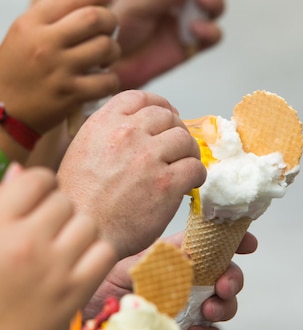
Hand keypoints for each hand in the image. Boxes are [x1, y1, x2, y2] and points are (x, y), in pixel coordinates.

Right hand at [0, 0, 120, 133]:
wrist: (3, 114)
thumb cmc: (16, 73)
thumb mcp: (22, 37)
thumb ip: (50, 20)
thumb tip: (91, 4)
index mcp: (29, 25)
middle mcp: (44, 44)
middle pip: (94, 18)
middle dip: (110, 20)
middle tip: (110, 28)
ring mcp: (59, 71)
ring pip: (106, 47)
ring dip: (113, 50)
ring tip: (106, 56)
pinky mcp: (71, 95)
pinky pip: (108, 80)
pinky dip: (111, 79)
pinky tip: (103, 80)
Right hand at [0, 164, 115, 329]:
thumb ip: (1, 204)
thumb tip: (20, 170)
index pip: (38, 179)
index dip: (40, 187)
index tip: (38, 201)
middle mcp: (28, 242)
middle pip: (65, 201)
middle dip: (58, 213)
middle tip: (48, 232)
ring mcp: (56, 267)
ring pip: (89, 224)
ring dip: (79, 232)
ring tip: (63, 248)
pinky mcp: (78, 291)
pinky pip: (105, 250)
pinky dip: (96, 254)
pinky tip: (79, 264)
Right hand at [57, 90, 205, 258]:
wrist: (83, 231)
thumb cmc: (80, 199)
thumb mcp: (82, 151)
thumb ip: (108, 134)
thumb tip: (139, 127)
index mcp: (104, 123)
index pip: (141, 98)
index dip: (160, 105)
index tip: (168, 115)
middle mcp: (127, 134)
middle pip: (167, 117)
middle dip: (175, 131)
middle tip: (177, 149)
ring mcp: (148, 157)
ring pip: (185, 140)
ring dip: (188, 153)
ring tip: (184, 166)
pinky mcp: (167, 183)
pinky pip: (195, 168)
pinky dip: (197, 175)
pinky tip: (189, 184)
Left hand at [83, 231, 257, 329]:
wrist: (85, 323)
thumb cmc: (105, 287)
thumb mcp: (133, 263)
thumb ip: (166, 254)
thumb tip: (194, 243)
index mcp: (179, 263)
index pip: (214, 250)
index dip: (236, 244)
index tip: (250, 243)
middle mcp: (188, 287)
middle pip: (227, 280)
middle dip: (233, 281)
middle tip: (222, 286)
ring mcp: (188, 315)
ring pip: (223, 311)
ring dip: (224, 309)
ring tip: (208, 313)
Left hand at [112, 0, 225, 89]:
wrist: (115, 63)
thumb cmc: (120, 29)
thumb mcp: (136, 5)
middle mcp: (181, 0)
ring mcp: (189, 22)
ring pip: (216, 7)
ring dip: (215, 1)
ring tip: (202, 1)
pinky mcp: (193, 45)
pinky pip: (213, 36)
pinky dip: (211, 30)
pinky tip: (196, 29)